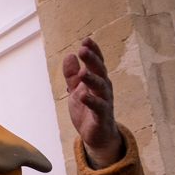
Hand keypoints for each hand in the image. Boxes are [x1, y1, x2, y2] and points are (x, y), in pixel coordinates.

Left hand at [62, 37, 121, 166]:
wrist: (95, 134)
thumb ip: (72, 74)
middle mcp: (104, 88)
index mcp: (97, 81)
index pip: (96, 63)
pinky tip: (82, 95)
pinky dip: (91, 101)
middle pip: (100, 71)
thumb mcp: (76, 90)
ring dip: (92, 79)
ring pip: (101, 87)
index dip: (93, 52)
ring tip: (83, 72)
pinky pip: (98, 107)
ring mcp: (104, 101)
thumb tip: (70, 55)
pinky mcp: (102, 116)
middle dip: (92, 60)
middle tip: (84, 49)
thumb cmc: (87, 109)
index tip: (86, 40)